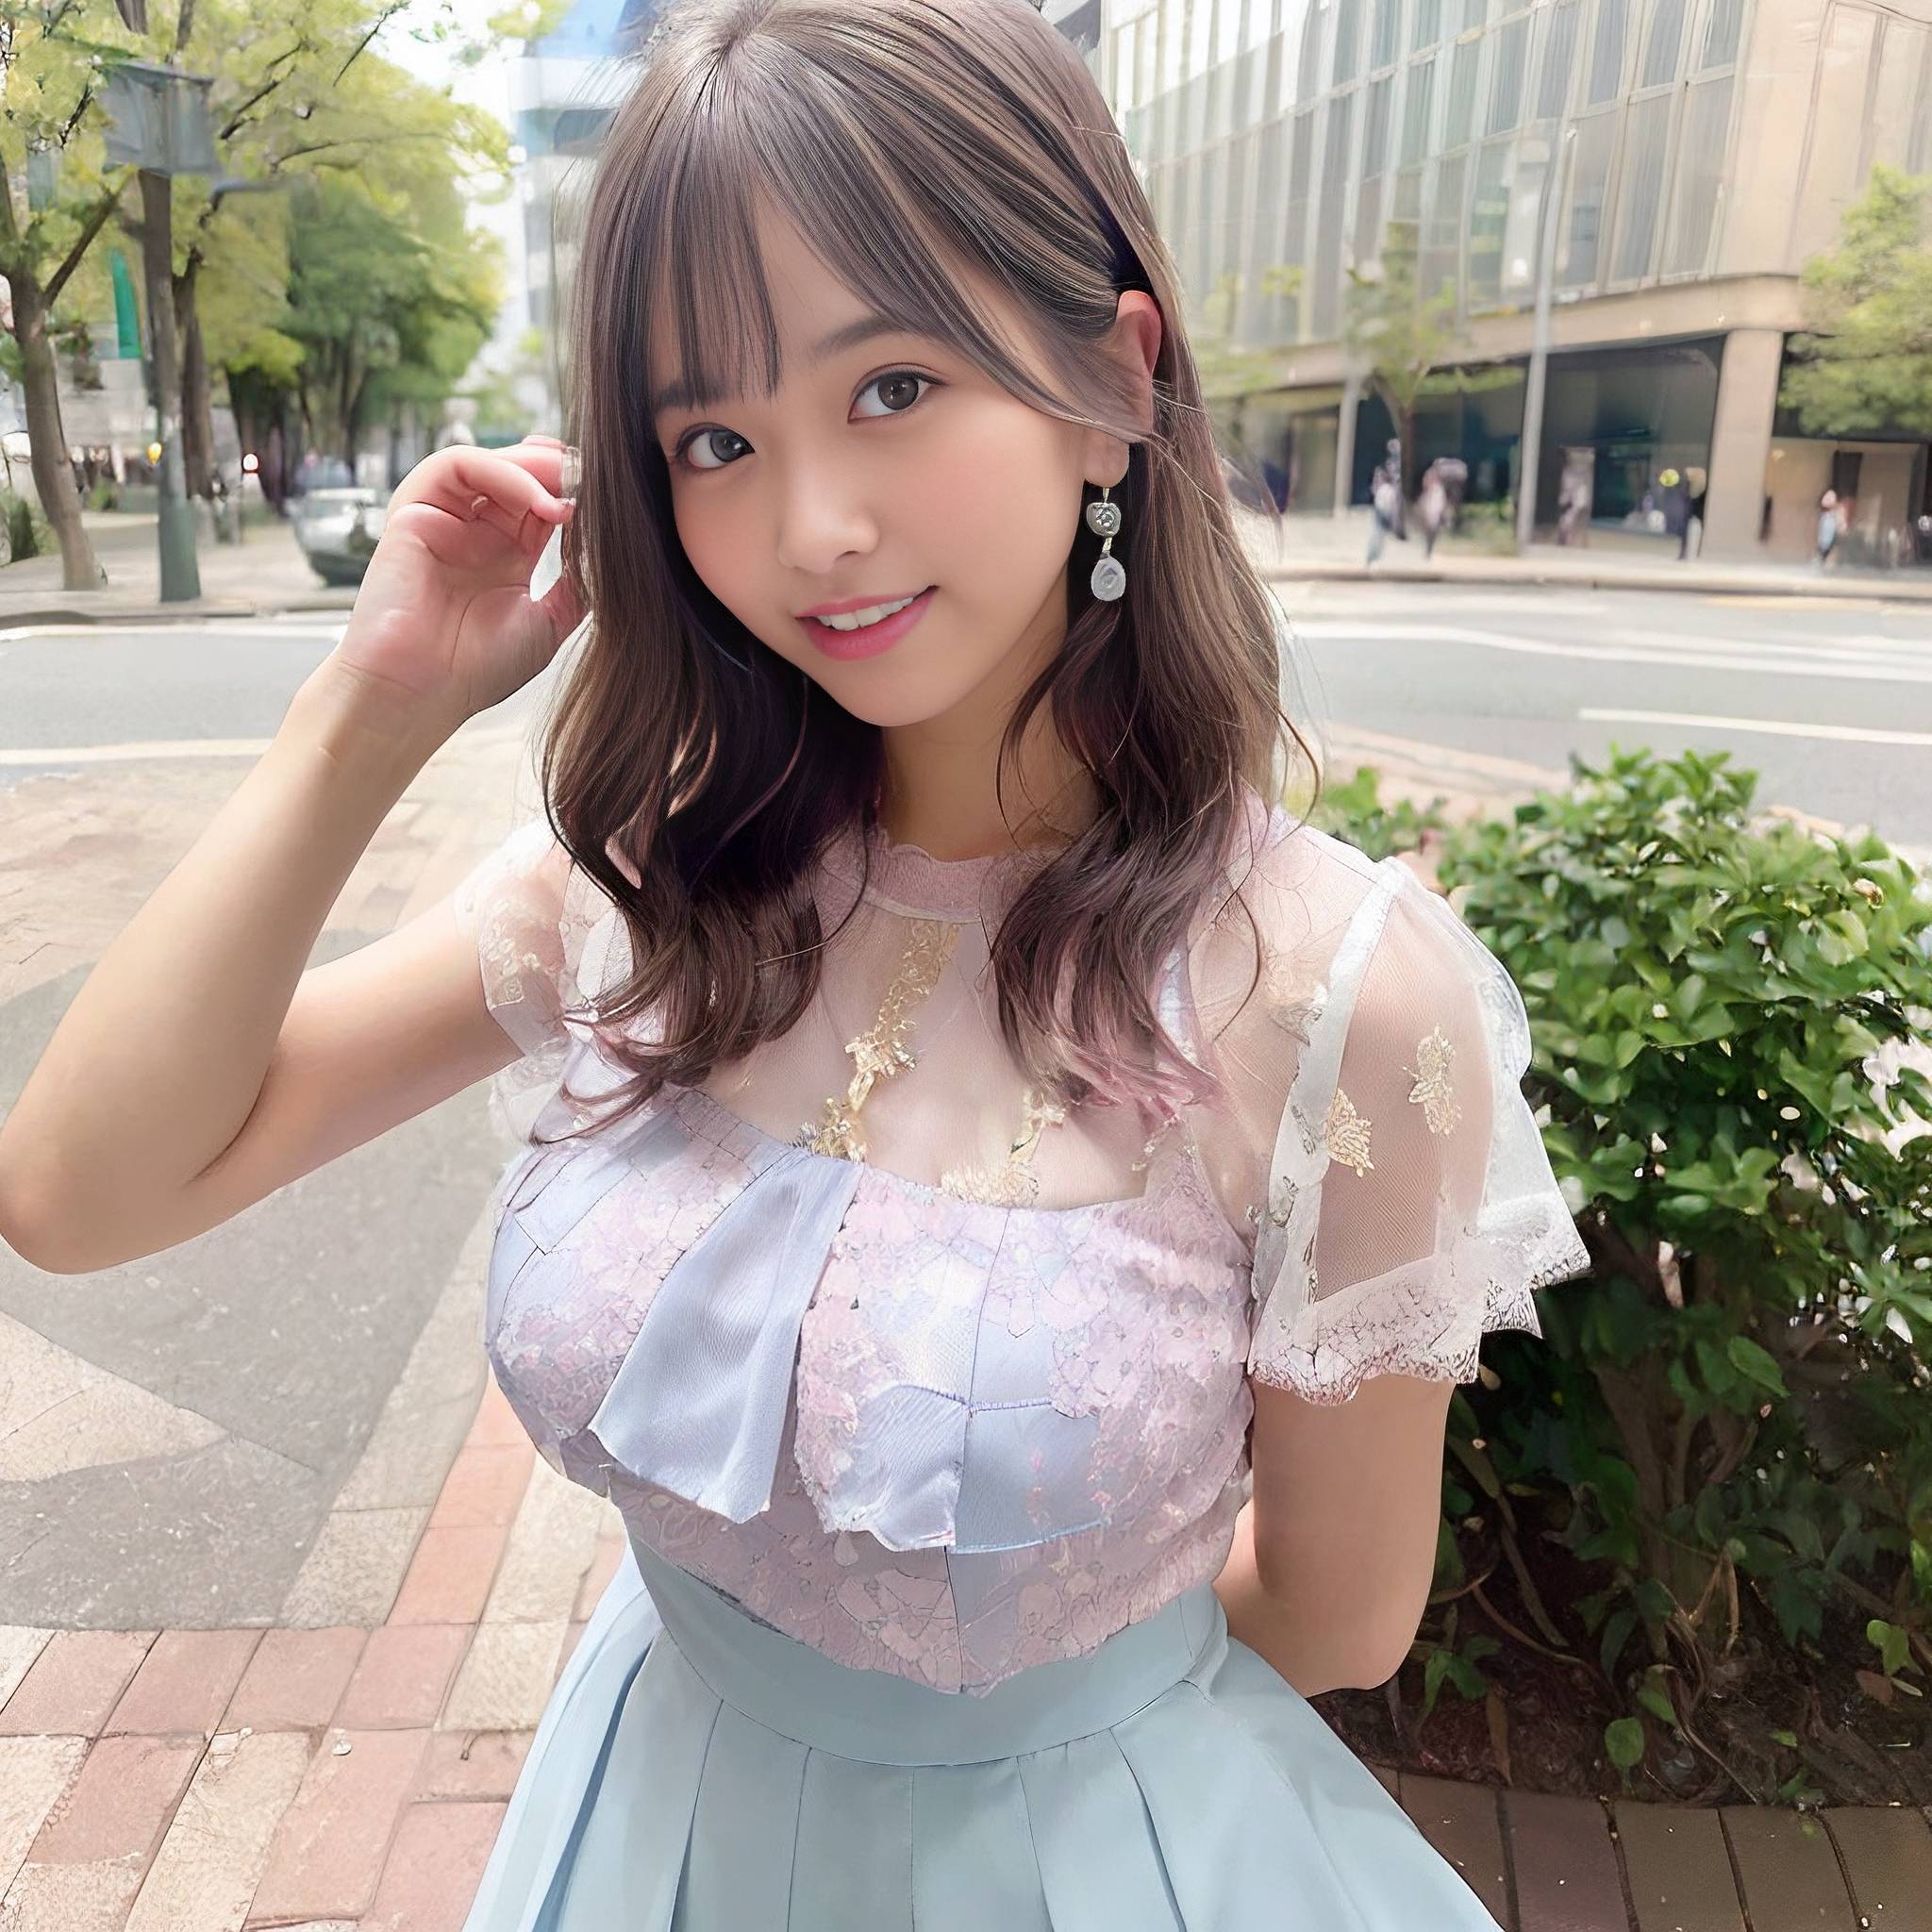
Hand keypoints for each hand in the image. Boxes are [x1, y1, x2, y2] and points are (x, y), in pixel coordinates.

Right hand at [325, 435, 585, 729]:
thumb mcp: (550, 623)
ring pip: (487, 462)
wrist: (420, 695)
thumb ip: (578, 585)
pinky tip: (539, 501)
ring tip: (571, 486)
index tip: (613, 499)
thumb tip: (612, 550)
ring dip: (534, 466)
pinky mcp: (413, 512)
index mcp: (505, 554)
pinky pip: (455, 466)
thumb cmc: (477, 670)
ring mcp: (443, 519)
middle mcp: (473, 532)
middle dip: (559, 470)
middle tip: (596, 479)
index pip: (542, 502)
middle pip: (517, 474)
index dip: (575, 492)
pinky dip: (502, 473)